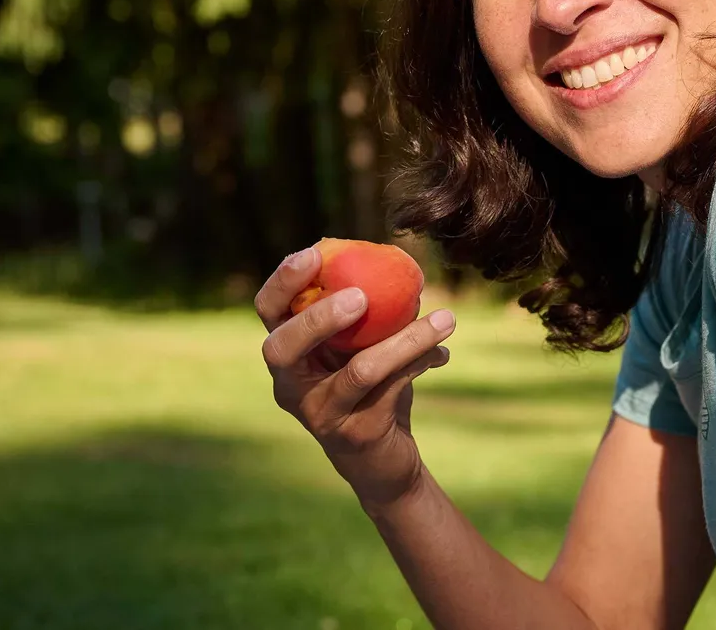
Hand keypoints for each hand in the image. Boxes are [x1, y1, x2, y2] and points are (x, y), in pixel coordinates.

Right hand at [256, 246, 455, 509]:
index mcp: (289, 355)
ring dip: (408, 340)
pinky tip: (442, 353)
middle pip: (284, 347)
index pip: (269, 312)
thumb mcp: (364, 348)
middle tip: (360, 295)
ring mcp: (319, 414)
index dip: (284, 281)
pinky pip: (392, 389)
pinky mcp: (354, 434)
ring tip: (446, 319)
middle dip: (319, 317)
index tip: (314, 253)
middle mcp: (291, 386)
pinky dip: (422, 362)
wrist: (382, 462)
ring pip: (360, 370)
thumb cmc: (371, 390)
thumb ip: (372, 314)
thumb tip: (406, 267)